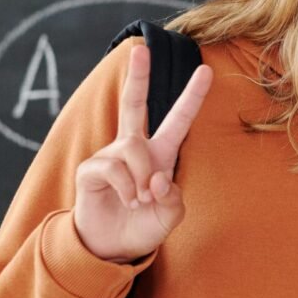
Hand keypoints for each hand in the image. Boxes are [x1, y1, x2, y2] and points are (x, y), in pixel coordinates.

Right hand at [72, 44, 213, 262]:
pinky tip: (127, 200)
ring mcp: (110, 156)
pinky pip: (113, 168)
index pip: (178, 120)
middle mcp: (134, 148)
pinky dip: (127, 188)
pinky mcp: (91, 169)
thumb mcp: (170, 216)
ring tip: (141, 200)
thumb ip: (173, 198)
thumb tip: (157, 179)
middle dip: (138, 77)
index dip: (192, 96)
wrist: (113, 247)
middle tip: (141, 50)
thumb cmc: (144, 225)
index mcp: (160, 153)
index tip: (207, 70)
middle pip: (134, 104)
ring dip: (143, 178)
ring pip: (134, 148)